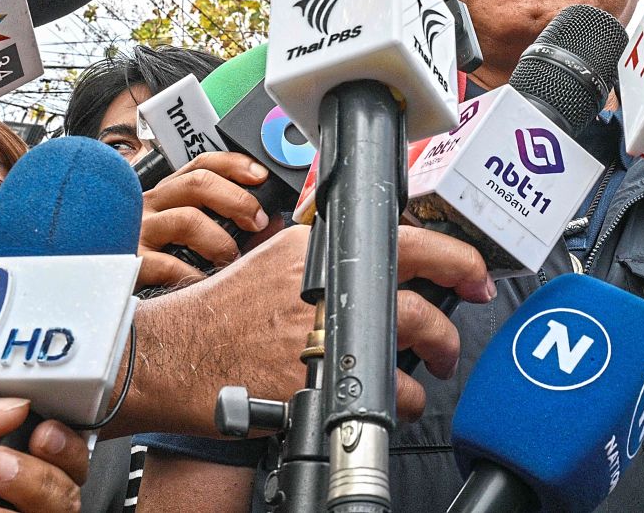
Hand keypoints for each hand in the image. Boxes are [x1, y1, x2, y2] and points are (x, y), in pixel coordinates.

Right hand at [106, 223, 494, 436]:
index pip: (407, 240)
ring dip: (427, 367)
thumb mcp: (271, 258)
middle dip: (448, 328)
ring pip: (406, 348)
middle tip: (451, 344)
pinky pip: (383, 393)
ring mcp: (322, 334)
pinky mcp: (314, 378)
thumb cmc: (216, 312)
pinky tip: (393, 403)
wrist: (169, 354)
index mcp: (318, 249)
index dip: (455, 256)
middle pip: (418, 302)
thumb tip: (375, 263)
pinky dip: (399, 401)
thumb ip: (323, 254)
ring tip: (426, 377)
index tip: (474, 272)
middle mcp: (325, 286)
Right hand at [137, 152, 274, 288]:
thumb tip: (272, 223)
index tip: (261, 177)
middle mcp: (150, 205)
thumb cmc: (157, 259)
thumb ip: (230, 226)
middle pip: (198, 183)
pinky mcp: (130, 261)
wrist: (105, 284)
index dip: (235, 164)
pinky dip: (195, 274)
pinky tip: (204, 281)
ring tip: (230, 257)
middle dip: (238, 200)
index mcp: (167, 194)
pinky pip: (170, 264)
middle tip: (257, 222)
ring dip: (221, 240)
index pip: (202, 164)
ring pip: (188, 219)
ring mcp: (137, 231)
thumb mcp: (192, 236)